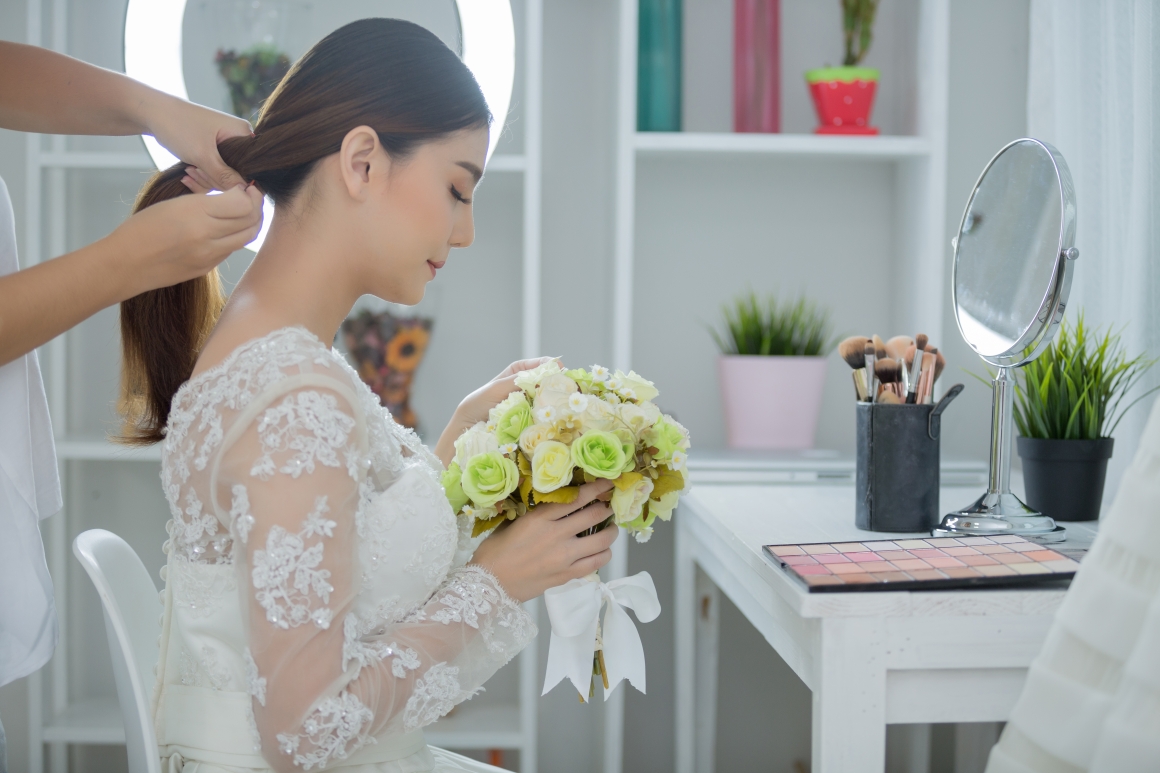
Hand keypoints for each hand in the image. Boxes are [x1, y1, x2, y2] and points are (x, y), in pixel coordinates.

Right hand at [105, 184, 263, 293]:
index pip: (244, 204)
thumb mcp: (174, 203)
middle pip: (251, 222)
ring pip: (246, 238)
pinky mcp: (207, 268)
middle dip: (257, 207)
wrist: (125, 263)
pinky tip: (225, 228)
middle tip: (251, 197)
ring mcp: (209, 256)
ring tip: (242, 211)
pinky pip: (231, 250)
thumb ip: (207, 199)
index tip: (246, 186)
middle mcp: (207, 237)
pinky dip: (235, 236)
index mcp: (196, 214)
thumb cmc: (142, 227)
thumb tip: (235, 194)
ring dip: (250, 223)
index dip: (250, 193)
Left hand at [140, 93, 251, 190]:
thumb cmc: (179, 126)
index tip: (214, 180)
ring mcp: (225, 146)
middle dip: (215, 179)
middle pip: (238, 174)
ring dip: (205, 178)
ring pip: (224, 176)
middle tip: (194, 171)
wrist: (153, 113)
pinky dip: (201, 176)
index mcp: (243, 134)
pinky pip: (214, 172)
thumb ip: (224, 176)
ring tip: (188, 171)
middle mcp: (238, 139)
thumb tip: (245, 194)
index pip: (252, 168)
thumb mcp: (202, 155)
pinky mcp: (213, 152)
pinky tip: (187, 175)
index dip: (237, 181)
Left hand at [434, 357, 556, 466]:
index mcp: (517, 373)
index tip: (561, 369)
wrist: (467, 428)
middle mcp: (525, 388)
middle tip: (568, 386)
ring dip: (555, 401)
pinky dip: (548, 416)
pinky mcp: (529, 421)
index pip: (538, 365)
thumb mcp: (498, 387)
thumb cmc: (479, 403)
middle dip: (557, 383)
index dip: (551, 365)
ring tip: (565, 401)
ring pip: (546, 399)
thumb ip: (518, 380)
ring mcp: (528, 405)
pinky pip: (541, 416)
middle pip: (546, 382)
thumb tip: (541, 375)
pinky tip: (555, 416)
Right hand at [470, 480, 618, 601]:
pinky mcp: (567, 576)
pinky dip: (604, 554)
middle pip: (594, 516)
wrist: (489, 585)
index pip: (577, 498)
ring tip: (611, 529)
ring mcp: (565, 557)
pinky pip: (596, 563)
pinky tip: (602, 550)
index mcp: (541, 518)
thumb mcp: (512, 524)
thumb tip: (551, 506)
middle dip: (606, 508)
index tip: (606, 483)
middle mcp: (557, 535)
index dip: (596, 488)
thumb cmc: (494, 553)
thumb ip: (534, 514)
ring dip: (611, 532)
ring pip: (602, 540)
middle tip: (609, 506)